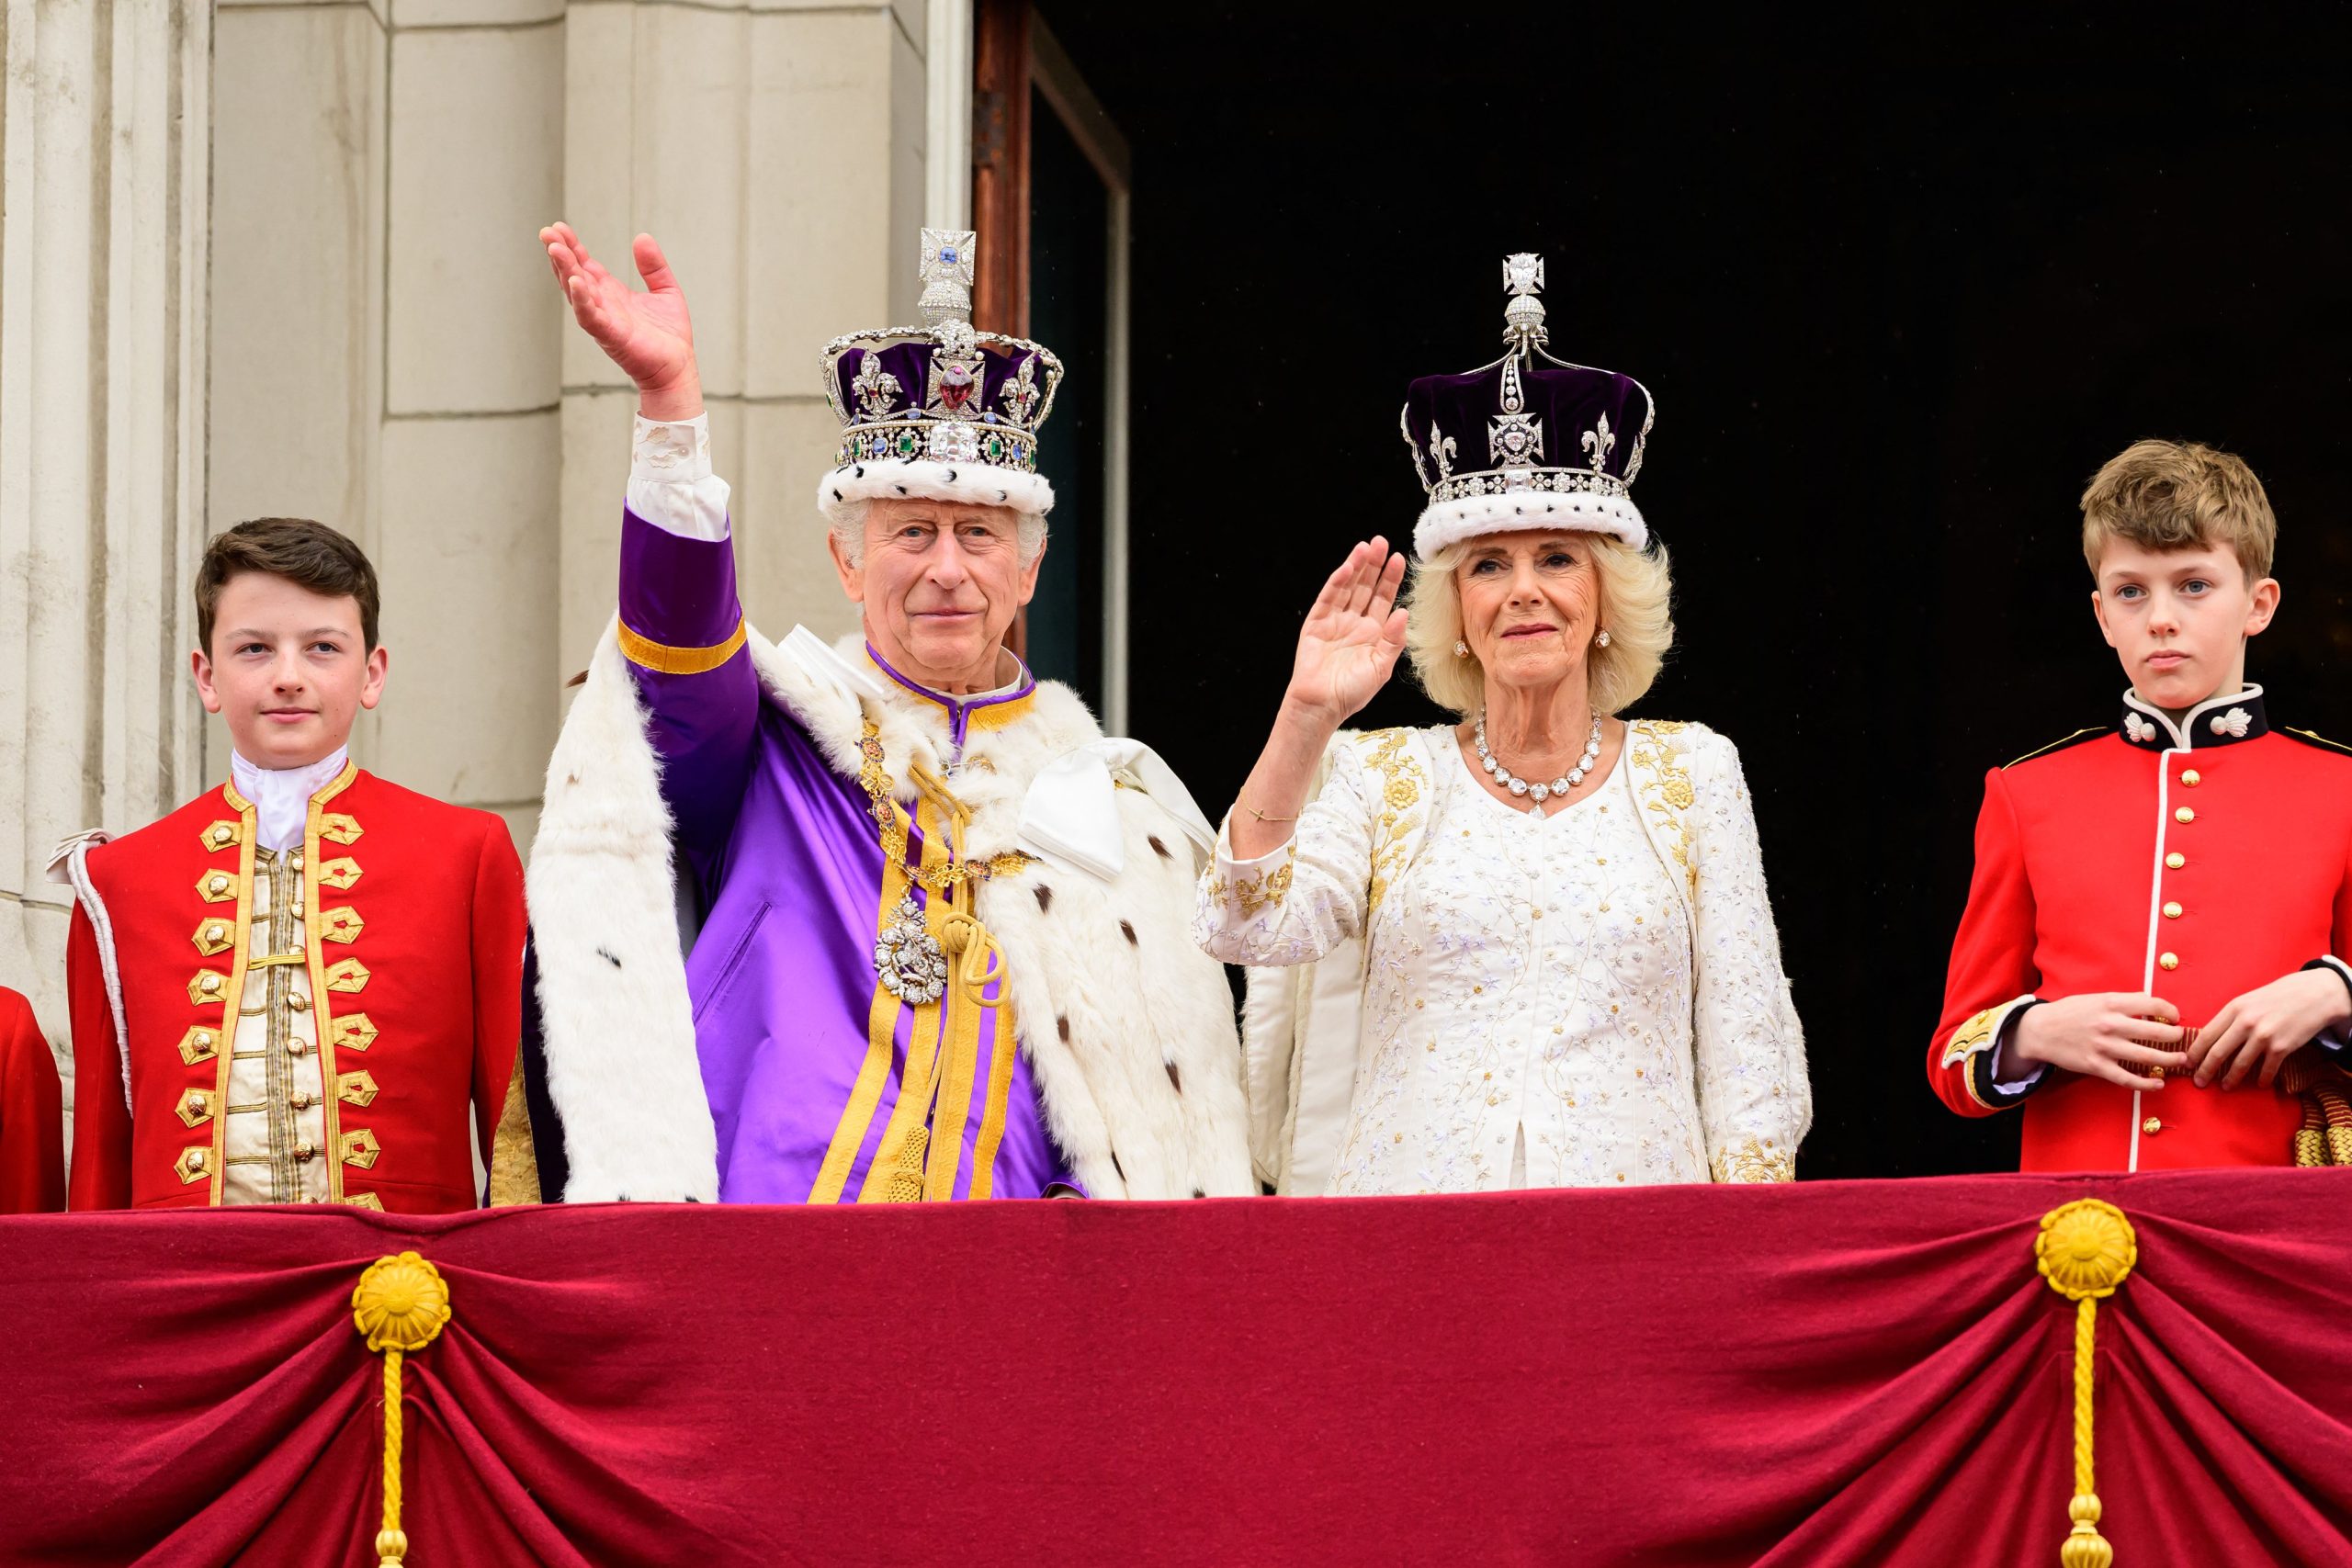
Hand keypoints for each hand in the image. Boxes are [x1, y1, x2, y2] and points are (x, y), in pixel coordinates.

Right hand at [540, 222, 699, 418]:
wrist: (678, 369)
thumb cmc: (670, 336)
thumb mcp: (665, 290)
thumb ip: (654, 266)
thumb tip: (642, 237)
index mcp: (611, 293)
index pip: (585, 265)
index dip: (572, 246)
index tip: (559, 227)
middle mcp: (602, 305)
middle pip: (574, 275)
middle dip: (560, 254)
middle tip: (547, 233)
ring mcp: (604, 321)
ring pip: (576, 293)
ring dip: (564, 271)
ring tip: (554, 250)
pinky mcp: (612, 336)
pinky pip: (591, 317)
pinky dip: (582, 300)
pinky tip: (575, 282)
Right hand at [1282, 539, 1408, 728]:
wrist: (1322, 705)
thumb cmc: (1352, 692)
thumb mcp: (1381, 668)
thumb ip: (1393, 641)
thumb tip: (1404, 612)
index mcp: (1373, 633)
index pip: (1384, 599)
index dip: (1391, 579)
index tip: (1399, 558)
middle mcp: (1354, 623)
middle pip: (1366, 588)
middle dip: (1374, 565)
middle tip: (1382, 542)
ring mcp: (1334, 621)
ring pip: (1348, 588)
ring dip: (1357, 567)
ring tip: (1366, 547)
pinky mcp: (1316, 623)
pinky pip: (1328, 599)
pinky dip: (1337, 583)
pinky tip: (1347, 568)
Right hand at [2008, 992, 2187, 1089]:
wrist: (2040, 1030)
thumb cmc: (2070, 1012)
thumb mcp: (2096, 998)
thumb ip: (2123, 1001)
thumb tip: (2150, 1002)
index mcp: (2111, 1004)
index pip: (2153, 1005)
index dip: (2171, 1012)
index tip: (2175, 1018)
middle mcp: (2110, 1025)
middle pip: (2157, 1033)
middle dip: (2176, 1037)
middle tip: (2182, 1039)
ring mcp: (2104, 1047)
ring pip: (2148, 1057)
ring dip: (2170, 1060)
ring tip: (2181, 1060)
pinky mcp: (2097, 1066)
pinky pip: (2127, 1078)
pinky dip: (2146, 1083)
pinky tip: (2158, 1083)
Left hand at [2188, 969, 2351, 1089]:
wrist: (2315, 994)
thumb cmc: (2279, 996)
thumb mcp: (2249, 1000)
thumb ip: (2232, 1017)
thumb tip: (2213, 1037)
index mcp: (2234, 1008)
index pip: (2207, 1034)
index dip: (2195, 1052)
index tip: (2187, 1063)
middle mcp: (2246, 1023)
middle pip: (2218, 1052)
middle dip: (2205, 1070)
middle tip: (2198, 1082)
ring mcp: (2264, 1036)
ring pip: (2240, 1064)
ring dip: (2231, 1079)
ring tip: (2225, 1086)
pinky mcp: (2282, 1047)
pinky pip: (2267, 1069)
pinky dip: (2262, 1079)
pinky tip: (2259, 1084)